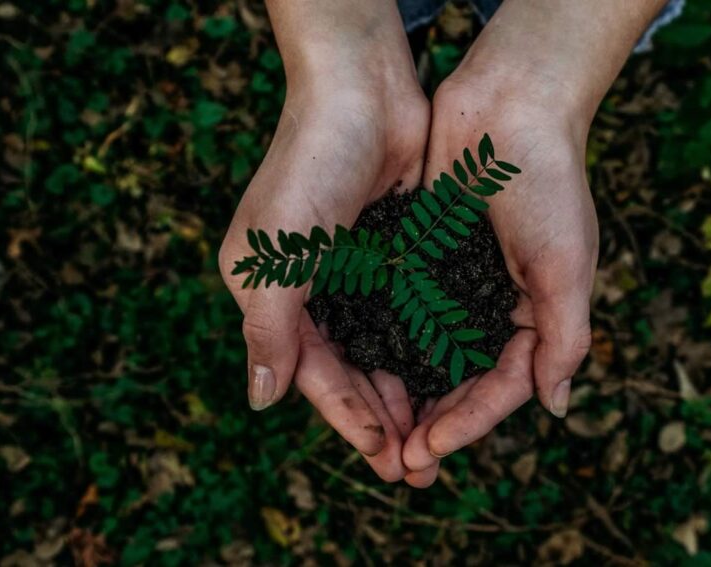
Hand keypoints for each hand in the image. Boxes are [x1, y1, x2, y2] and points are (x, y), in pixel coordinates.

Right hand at [218, 1, 428, 480]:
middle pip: (349, 371)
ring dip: (406, 394)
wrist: (362, 91)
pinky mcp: (393, 254)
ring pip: (382, 350)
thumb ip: (269, 328)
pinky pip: (410, 316)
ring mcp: (355, 272)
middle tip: (417, 468)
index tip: (384, 454)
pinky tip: (450, 379)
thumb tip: (260, 400)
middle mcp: (311, 289)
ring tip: (436, 439)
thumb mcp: (276, 254)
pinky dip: (425, 350)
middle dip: (381, 420)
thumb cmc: (308, 166)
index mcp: (271, 293)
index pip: (310, 372)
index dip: (346, 416)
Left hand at [400, 0, 665, 483]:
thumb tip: (555, 407)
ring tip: (377, 433)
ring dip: (406, 395)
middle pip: (461, 382)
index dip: (468, 423)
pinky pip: (401, 311)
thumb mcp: (567, 265)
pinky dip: (385, 342)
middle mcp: (494, 307)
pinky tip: (359, 369)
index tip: (430, 448)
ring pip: (427, 355)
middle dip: (433, 423)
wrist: (509, 105)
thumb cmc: (548, 183)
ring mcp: (457, 284)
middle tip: (399, 462)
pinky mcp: (423, 258)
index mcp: (535, 315)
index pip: (502, 387)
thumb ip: (564, 337)